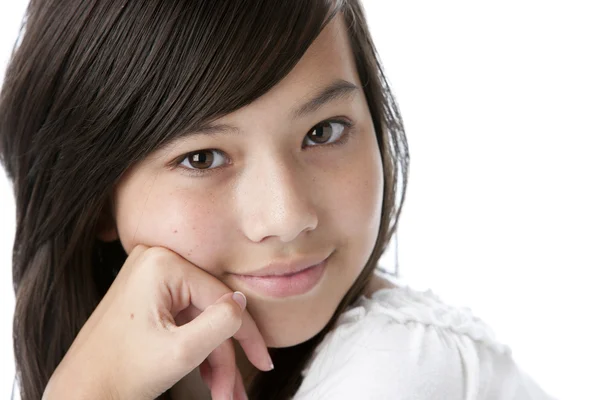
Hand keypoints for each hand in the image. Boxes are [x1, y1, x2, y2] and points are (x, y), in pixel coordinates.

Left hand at [42, 245, 271, 399]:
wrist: (80, 394)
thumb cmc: (120, 375)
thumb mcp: (182, 351)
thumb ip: (222, 322)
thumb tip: (242, 302)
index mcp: (162, 264)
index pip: (221, 297)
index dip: (247, 334)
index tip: (264, 362)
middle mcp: (154, 261)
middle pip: (210, 310)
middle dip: (225, 356)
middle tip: (233, 392)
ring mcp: (149, 276)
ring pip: (199, 318)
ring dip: (213, 358)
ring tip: (222, 393)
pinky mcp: (147, 294)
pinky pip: (184, 319)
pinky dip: (196, 348)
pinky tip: (207, 377)